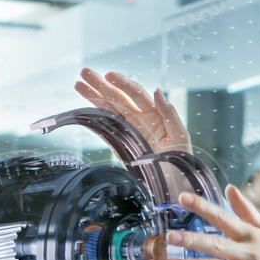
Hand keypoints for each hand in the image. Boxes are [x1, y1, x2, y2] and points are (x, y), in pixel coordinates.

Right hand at [75, 68, 191, 153]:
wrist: (174, 187)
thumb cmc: (181, 161)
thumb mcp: (180, 136)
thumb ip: (170, 113)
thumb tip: (157, 90)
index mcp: (154, 114)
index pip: (136, 94)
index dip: (122, 84)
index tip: (109, 75)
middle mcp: (140, 119)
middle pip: (118, 98)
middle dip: (101, 85)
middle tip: (84, 72)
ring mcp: (128, 131)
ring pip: (108, 110)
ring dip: (94, 98)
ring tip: (78, 85)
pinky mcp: (120, 146)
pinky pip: (105, 130)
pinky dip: (94, 121)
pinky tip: (83, 110)